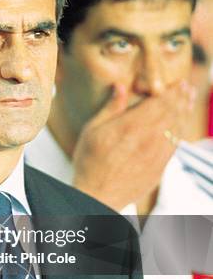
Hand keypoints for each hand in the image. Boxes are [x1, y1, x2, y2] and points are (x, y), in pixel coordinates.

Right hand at [72, 81, 194, 210]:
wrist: (97, 196)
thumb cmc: (90, 162)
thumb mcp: (92, 130)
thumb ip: (111, 108)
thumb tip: (120, 86)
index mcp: (131, 125)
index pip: (159, 102)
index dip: (171, 91)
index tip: (178, 83)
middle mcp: (148, 138)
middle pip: (171, 113)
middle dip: (181, 98)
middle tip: (187, 88)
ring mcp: (156, 154)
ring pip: (177, 128)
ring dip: (184, 112)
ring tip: (188, 101)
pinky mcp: (160, 167)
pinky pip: (175, 145)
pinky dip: (180, 131)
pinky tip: (180, 125)